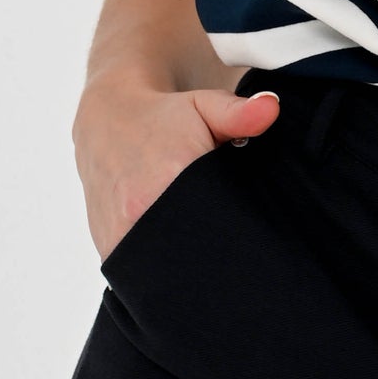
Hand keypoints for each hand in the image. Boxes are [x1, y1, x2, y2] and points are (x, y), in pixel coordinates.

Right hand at [73, 79, 278, 262]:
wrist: (106, 123)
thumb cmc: (164, 118)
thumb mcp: (205, 106)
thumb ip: (241, 112)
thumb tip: (271, 107)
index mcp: (169, 178)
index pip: (220, 225)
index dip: (238, 230)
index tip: (246, 226)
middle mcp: (138, 211)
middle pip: (196, 251)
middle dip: (215, 247)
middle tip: (224, 231)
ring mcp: (120, 236)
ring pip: (166, 268)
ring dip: (185, 260)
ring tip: (198, 238)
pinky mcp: (108, 250)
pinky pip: (142, 272)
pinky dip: (160, 266)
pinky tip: (172, 247)